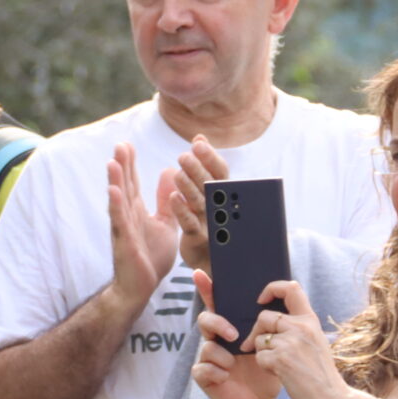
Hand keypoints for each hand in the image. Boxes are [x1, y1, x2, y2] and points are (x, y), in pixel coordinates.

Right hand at [106, 142, 178, 311]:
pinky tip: (113, 191)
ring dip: (115, 181)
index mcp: (136, 211)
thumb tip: (169, 174)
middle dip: (122, 166)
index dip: (130, 164)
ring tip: (112, 161)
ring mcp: (123, 228)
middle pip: (124, 186)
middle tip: (120, 144)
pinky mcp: (124, 241)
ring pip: (119, 200)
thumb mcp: (165, 224)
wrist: (141, 287)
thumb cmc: (151, 257)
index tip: (127, 145)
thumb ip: (166, 201)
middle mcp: (127, 216)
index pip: (133, 183)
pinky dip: (116, 205)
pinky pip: (119, 221)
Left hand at [170, 136, 229, 272]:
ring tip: (178, 173)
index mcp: (224, 195)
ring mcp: (212, 225)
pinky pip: (191, 225)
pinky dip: (183, 211)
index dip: (210, 157)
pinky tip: (173, 198)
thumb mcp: (207, 191)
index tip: (198, 142)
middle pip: (211, 185)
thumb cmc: (210, 221)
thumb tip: (199, 137)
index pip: (220, 172)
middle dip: (198, 169)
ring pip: (201, 203)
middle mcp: (221, 208)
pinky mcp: (198, 240)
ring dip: (189, 187)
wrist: (211, 261)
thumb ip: (203, 165)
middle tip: (184, 155)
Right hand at [189, 269, 282, 398]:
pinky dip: (216, 372)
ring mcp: (209, 358)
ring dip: (222, 355)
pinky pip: (202, 368)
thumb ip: (274, 325)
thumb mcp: (275, 346)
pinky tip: (227, 378)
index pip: (218, 304)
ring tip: (234, 365)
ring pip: (206, 346)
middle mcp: (217, 340)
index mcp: (233, 328)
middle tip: (234, 335)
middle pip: (206, 319)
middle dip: (218, 323)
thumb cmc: (266, 372)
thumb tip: (284, 296)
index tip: (200, 273)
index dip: (207, 288)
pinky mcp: (205, 376)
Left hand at [248, 280, 350, 398]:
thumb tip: (274, 318)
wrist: (331, 397)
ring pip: (259, 339)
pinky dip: (264, 367)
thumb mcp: (316, 341)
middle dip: (256, 332)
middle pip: (264, 317)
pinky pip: (259, 357)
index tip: (261, 300)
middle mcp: (301, 327)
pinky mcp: (280, 359)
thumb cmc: (321, 372)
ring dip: (262, 353)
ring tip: (279, 365)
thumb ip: (300, 327)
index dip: (271, 289)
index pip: (291, 287)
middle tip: (255, 345)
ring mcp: (290, 342)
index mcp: (310, 320)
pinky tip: (280, 374)